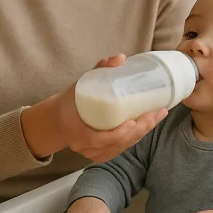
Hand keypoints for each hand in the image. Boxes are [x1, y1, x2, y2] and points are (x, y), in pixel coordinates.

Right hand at [22, 54, 168, 161]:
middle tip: (157, 113)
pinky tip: (147, 128)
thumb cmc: (68, 102)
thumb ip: (99, 71)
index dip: (120, 133)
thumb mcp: (80, 85)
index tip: (134, 121)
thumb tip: (120, 58)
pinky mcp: (99, 155)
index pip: (102, 138)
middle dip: (141, 129)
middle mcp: (86, 147)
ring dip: (141, 134)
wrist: (55, 121)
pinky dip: (133, 139)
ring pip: (121, 147)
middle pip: (118, 143)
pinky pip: (119, 150)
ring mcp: (92, 153)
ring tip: (157, 117)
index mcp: (78, 132)